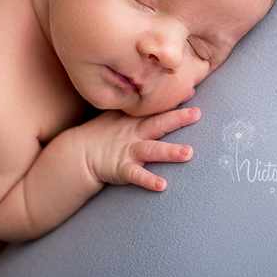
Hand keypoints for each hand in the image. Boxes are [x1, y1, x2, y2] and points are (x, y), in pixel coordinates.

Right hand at [76, 106, 201, 191]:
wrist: (80, 152)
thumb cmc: (106, 132)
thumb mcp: (120, 114)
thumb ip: (142, 107)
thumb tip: (167, 94)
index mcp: (135, 120)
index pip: (156, 107)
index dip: (174, 100)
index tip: (193, 91)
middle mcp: (134, 133)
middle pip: (157, 124)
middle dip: (177, 119)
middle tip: (197, 114)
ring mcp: (128, 151)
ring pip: (152, 150)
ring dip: (169, 152)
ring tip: (188, 153)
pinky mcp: (121, 169)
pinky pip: (137, 175)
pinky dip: (149, 180)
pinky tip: (162, 185)